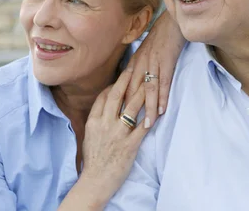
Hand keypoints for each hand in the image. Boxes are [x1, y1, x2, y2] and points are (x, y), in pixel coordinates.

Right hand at [74, 67, 147, 205]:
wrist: (94, 181)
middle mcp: (104, 124)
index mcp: (94, 121)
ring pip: (131, 107)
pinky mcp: (129, 145)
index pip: (104, 96)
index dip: (114, 84)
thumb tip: (103, 108)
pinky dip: (150, 118)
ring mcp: (117, 134)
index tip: (122, 75)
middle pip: (117, 96)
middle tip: (136, 67)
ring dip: (142, 93)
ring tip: (150, 81)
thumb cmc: (93, 160)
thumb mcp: (89, 136)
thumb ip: (97, 120)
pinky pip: (142, 128)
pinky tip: (159, 109)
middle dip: (127, 80)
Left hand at [124, 11, 185, 126]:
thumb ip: (140, 67)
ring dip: (148, 109)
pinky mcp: (166, 62)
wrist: (171, 21)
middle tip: (126, 129)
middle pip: (133, 92)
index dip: (120, 105)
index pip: (124, 88)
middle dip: (130, 112)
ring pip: (148, 90)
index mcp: (134, 63)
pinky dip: (162, 97)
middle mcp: (140, 64)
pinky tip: (162, 109)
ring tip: (147, 125)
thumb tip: (135, 83)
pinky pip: (164, 82)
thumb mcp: (145, 52)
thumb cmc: (160, 37)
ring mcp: (153, 63)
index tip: (116, 121)